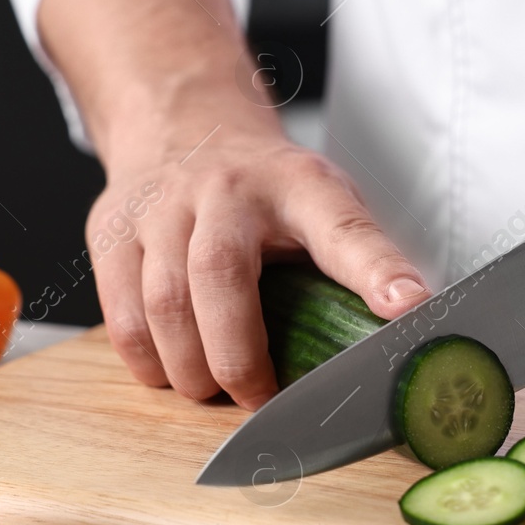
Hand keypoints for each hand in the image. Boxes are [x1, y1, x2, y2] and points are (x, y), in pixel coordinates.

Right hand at [41, 0, 429, 406]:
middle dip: (239, 357)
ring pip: (163, 303)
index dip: (378, 271)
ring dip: (191, 368)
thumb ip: (357, 263)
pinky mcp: (112, 228)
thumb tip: (408, 336)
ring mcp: (162, 205)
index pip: (344, 229)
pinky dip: (148, 360)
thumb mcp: (324, 204)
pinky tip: (172, 372)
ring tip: (215, 390)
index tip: (412, 308)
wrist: (184, 124)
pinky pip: (121, 314)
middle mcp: (227, 189)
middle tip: (261, 400)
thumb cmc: (268, 189)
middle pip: (220, 275)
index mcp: (300, 186)